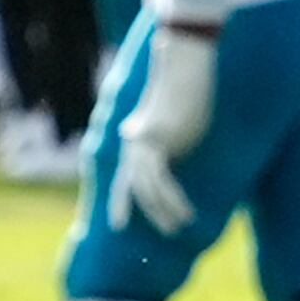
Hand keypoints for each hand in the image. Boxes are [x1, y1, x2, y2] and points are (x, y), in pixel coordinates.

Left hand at [109, 25, 216, 233]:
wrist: (183, 69)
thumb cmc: (184, 91)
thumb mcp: (172, 120)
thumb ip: (161, 135)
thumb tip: (154, 142)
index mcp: (135, 138)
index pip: (125, 174)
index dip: (120, 200)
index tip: (116, 223)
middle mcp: (133, 142)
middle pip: (130, 185)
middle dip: (138, 210)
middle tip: (154, 231)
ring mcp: (141, 142)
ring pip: (145, 187)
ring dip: (161, 211)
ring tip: (177, 228)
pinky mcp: (155, 141)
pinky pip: (159, 180)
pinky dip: (171, 199)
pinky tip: (184, 213)